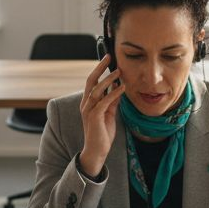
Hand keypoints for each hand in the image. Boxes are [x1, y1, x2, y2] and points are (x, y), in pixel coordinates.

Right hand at [77, 55, 124, 176]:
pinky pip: (104, 101)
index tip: (107, 59)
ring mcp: (89, 110)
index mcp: (88, 102)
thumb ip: (112, 101)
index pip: (92, 82)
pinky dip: (114, 93)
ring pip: (97, 90)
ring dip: (109, 79)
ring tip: (119, 71)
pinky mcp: (94, 117)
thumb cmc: (102, 133)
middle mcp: (86, 104)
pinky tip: (122, 88)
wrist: (97, 150)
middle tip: (109, 57)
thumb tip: (119, 88)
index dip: (99, 70)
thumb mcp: (109, 114)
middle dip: (100, 68)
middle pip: (91, 81)